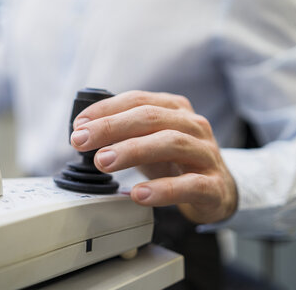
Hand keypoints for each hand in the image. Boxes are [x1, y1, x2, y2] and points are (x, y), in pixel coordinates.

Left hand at [70, 90, 237, 223]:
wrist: (217, 190)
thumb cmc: (176, 162)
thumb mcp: (149, 141)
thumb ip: (122, 134)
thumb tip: (81, 132)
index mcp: (175, 110)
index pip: (138, 100)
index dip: (105, 110)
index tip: (78, 125)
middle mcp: (192, 125)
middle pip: (151, 117)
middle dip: (111, 127)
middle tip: (81, 142)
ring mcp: (206, 154)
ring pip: (171, 143)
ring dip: (133, 150)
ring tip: (104, 162)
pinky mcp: (214, 185)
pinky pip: (190, 185)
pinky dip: (163, 189)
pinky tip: (139, 194)